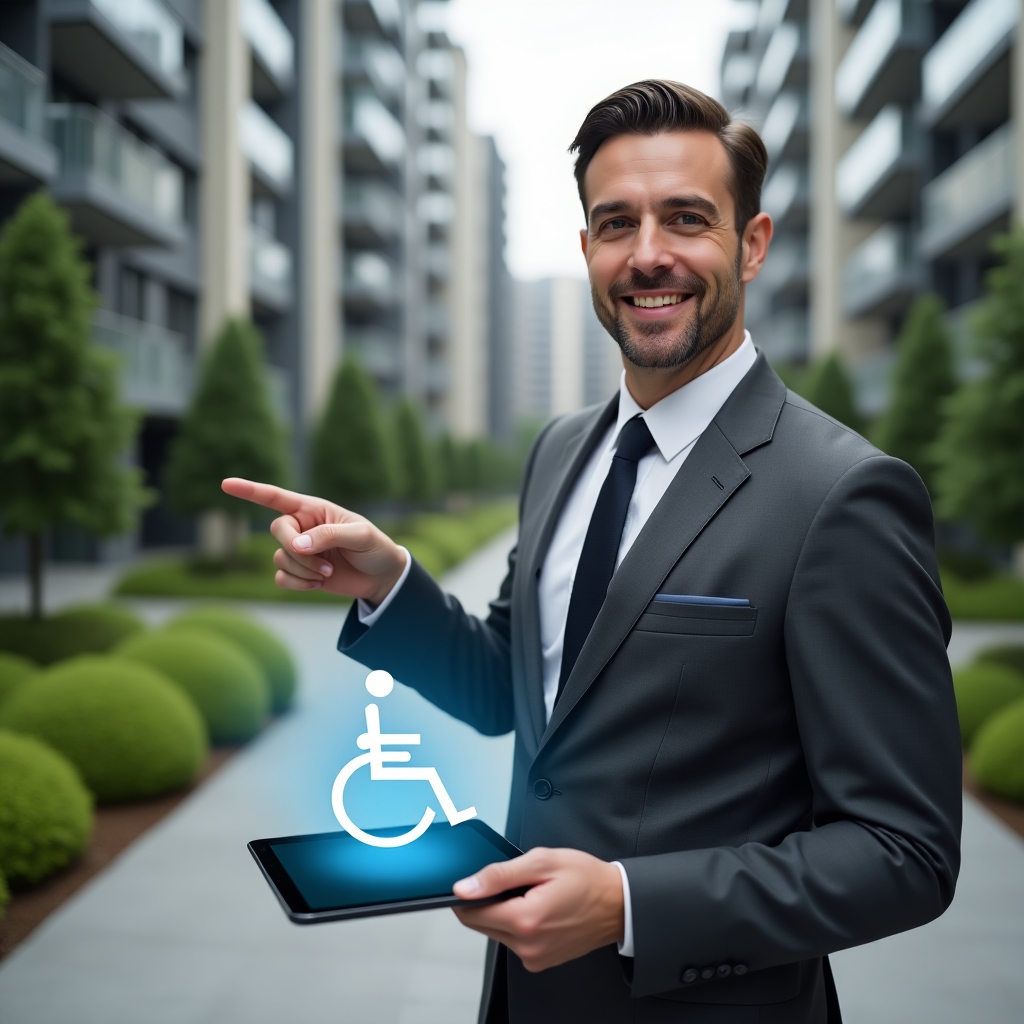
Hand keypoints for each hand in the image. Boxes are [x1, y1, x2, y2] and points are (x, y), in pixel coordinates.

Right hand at [220, 478, 406, 605]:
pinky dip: (298, 584)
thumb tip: (297, 545)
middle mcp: (302, 527)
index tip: (225, 484)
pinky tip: (318, 584)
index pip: (276, 497)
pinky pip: (281, 578)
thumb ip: (329, 535)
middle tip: (320, 560)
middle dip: (295, 549)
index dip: (251, 491)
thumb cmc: (375, 548)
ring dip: (303, 570)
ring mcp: (300, 551)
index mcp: (314, 509)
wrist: (382, 577)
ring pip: (280, 558)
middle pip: (277, 532)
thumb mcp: (360, 535)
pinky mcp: (300, 573)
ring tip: (328, 573)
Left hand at [452, 848, 624, 971]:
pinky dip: (518, 924)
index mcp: (525, 920)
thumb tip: (465, 887)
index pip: (471, 913)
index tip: (477, 880)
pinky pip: (514, 941)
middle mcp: (527, 946)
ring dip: (504, 912)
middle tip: (516, 881)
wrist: (618, 904)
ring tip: (532, 893)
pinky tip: (538, 908)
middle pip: (482, 924)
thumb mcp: (542, 862)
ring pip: (497, 932)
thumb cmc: (587, 879)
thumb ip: (499, 875)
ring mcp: (534, 957)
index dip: (468, 893)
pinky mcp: (540, 961)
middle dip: (489, 901)